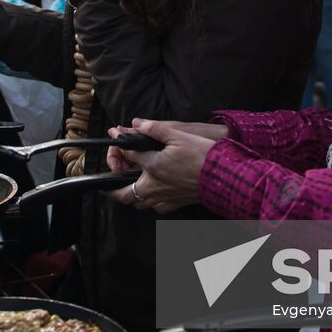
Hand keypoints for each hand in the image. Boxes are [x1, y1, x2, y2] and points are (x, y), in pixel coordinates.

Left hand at [104, 119, 219, 212]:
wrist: (225, 176)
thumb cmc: (204, 155)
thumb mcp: (179, 134)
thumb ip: (155, 129)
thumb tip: (137, 124)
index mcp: (153, 166)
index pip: (128, 155)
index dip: (119, 144)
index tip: (117, 136)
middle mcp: (155, 186)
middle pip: (124, 194)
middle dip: (111, 190)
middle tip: (105, 184)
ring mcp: (165, 198)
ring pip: (139, 203)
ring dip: (130, 195)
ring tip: (127, 185)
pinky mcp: (176, 204)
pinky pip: (156, 207)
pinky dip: (149, 202)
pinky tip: (153, 193)